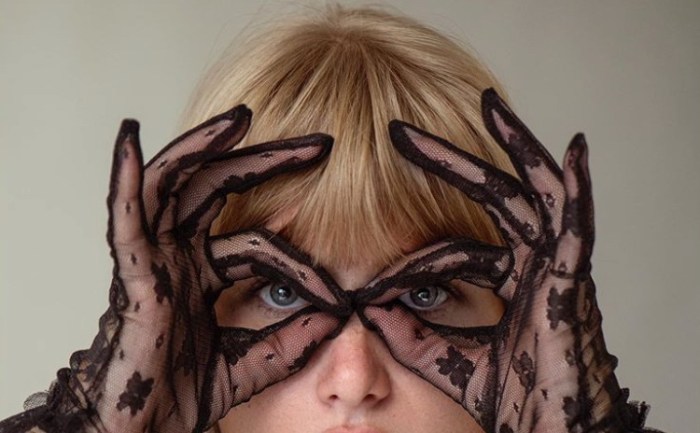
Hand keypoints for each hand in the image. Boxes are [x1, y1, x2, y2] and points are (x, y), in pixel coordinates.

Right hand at [0, 107, 333, 432]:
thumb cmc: (181, 398)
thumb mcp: (251, 363)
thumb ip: (290, 341)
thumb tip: (340, 318)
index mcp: (202, 275)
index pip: (260, 243)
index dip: (303, 259)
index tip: (343, 287)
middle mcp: (177, 257)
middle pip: (219, 189)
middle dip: (266, 161)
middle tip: (319, 143)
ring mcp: (153, 261)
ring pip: (174, 186)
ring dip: (203, 147)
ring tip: (241, 119)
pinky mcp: (131, 275)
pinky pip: (124, 217)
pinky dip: (125, 177)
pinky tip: (130, 138)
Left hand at [362, 89, 644, 432]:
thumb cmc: (515, 406)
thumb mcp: (448, 363)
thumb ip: (413, 337)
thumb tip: (368, 310)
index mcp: (509, 283)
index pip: (452, 249)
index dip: (406, 261)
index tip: (365, 272)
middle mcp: (536, 268)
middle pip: (491, 198)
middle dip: (449, 162)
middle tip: (400, 133)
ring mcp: (557, 272)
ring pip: (534, 196)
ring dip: (515, 148)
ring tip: (488, 106)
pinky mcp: (574, 286)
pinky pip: (578, 228)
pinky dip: (578, 188)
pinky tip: (573, 150)